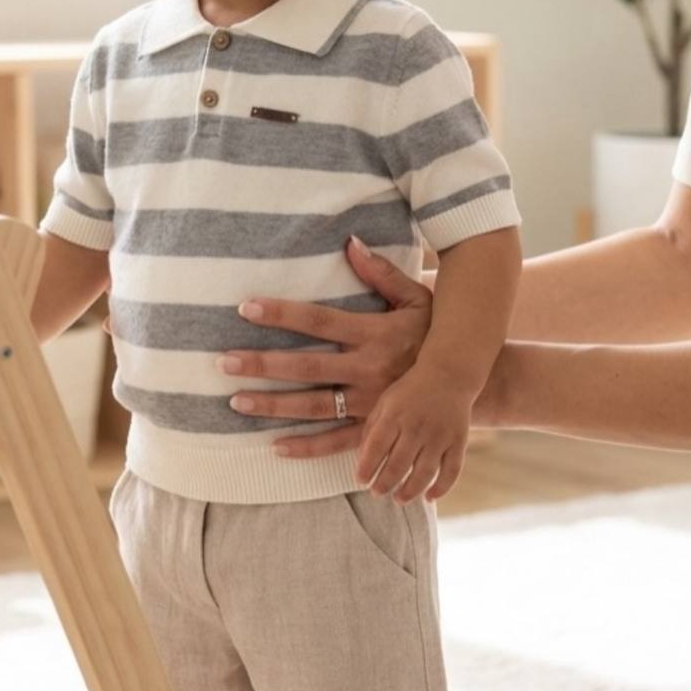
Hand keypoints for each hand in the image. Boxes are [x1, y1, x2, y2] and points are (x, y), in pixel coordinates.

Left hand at [222, 237, 432, 458]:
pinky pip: (337, 443)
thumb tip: (350, 242)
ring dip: (273, 406)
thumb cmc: (436, 333)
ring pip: (313, 407)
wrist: (467, 382)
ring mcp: (371, 405)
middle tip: (224, 362)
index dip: (282, 313)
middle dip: (263, 365)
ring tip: (235, 401)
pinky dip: (307, 448)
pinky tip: (275, 447)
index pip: (319, 320)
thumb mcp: (417, 298)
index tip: (245, 308)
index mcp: (376, 334)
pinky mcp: (375, 431)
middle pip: (306, 367)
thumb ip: (382, 273)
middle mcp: (369, 370)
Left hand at [357, 367, 470, 503]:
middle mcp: (417, 426)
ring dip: (410, 490)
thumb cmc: (410, 391)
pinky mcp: (459, 441)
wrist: (449, 374)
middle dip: (385, 484)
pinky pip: (452, 471)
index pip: (377, 447)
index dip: (367, 467)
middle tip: (377, 493)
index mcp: (395, 415)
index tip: (361, 481)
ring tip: (399, 499)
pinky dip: (442, 488)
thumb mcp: (386, 402)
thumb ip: (372, 428)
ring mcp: (440, 435)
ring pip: (424, 472)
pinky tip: (429, 497)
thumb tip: (362, 460)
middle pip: (398, 464)